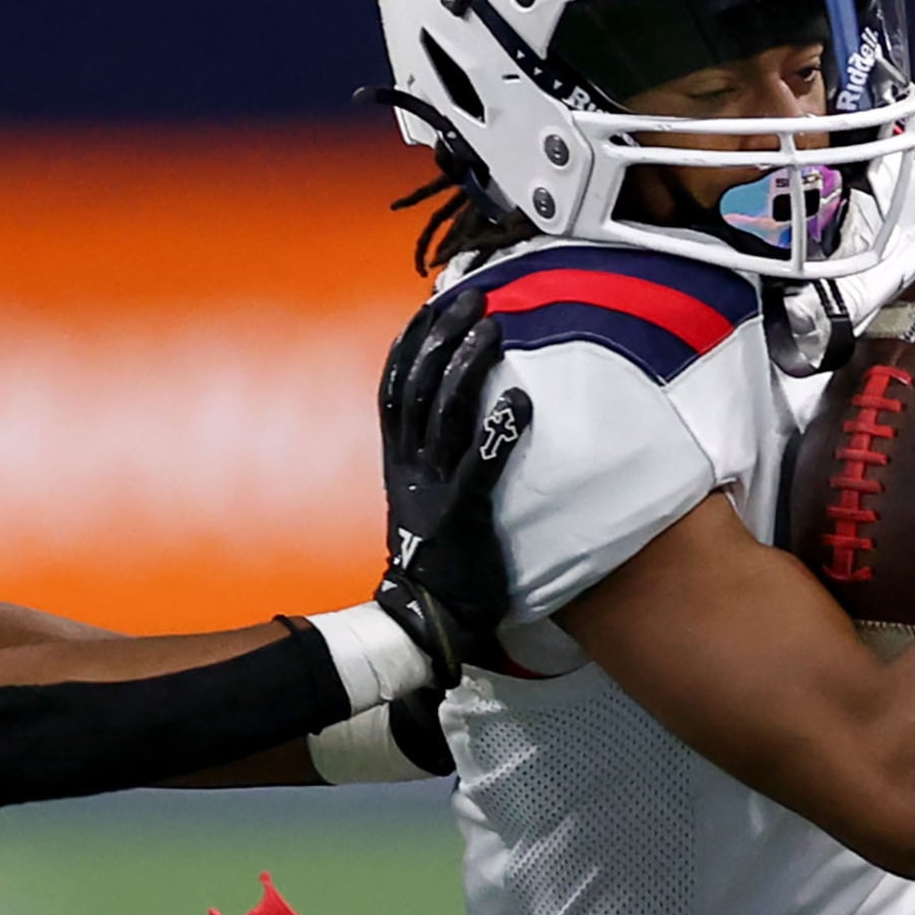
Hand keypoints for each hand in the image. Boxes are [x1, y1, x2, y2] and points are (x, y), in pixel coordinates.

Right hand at [376, 286, 532, 683]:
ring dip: (468, 366)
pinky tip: (520, 400)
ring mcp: (432, 489)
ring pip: (444, 414)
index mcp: (395, 461)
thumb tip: (448, 413)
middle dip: (443, 336)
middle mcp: (408, 467)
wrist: (424, 615)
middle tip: (475, 300)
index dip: (411, 342)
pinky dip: (498, 430)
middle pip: (417, 386)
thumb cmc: (431, 556)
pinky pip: (479, 465)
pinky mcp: (462, 515)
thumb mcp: (415, 497)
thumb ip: (427, 457)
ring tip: (494, 329)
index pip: (393, 387)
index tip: (432, 306)